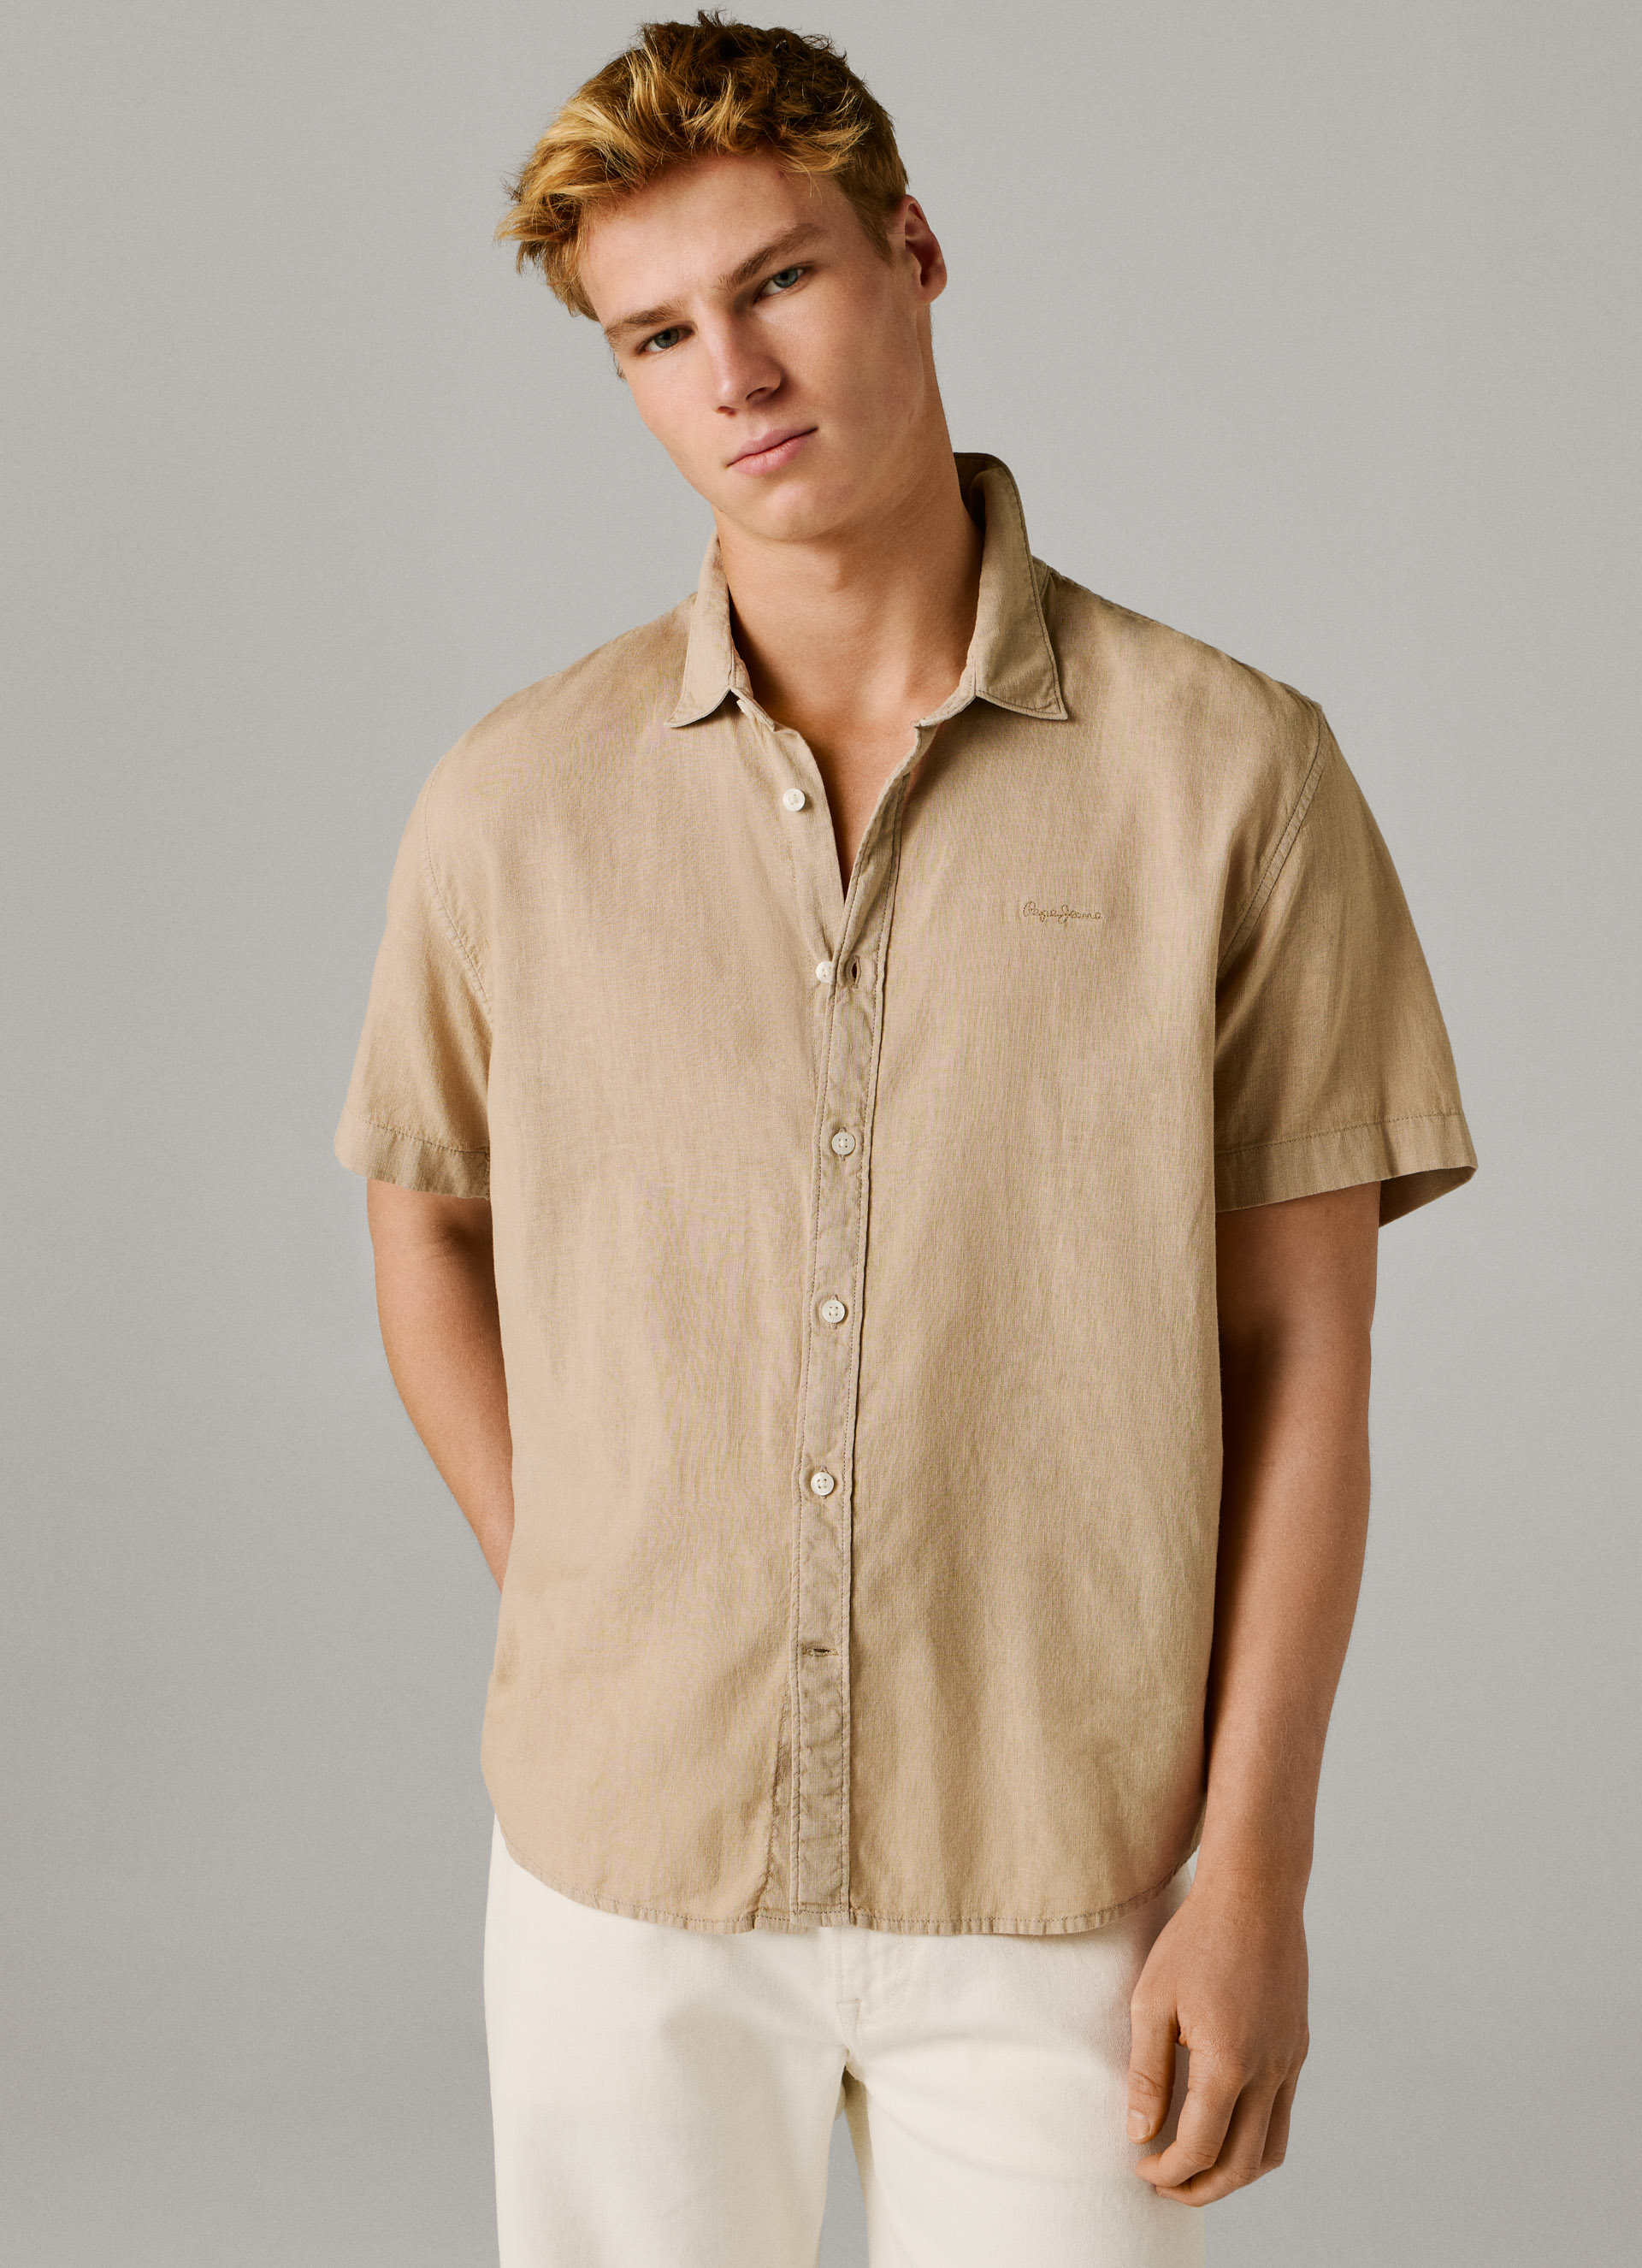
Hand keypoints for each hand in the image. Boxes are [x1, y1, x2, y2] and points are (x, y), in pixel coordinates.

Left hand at [1125, 1873, 1309, 2204]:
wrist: (1255, 1893)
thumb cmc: (1195, 1939)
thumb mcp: (1152, 2000)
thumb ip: (1147, 2073)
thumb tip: (1140, 2134)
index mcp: (1229, 2063)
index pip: (1199, 2148)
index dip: (1167, 2170)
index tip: (1140, 2165)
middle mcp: (1269, 2072)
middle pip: (1241, 2166)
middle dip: (1200, 2188)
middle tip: (1163, 2183)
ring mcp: (1290, 2062)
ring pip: (1271, 2151)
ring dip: (1233, 2173)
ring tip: (1193, 2167)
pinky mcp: (1298, 2049)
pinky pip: (1283, 2117)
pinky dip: (1254, 2139)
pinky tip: (1222, 2124)